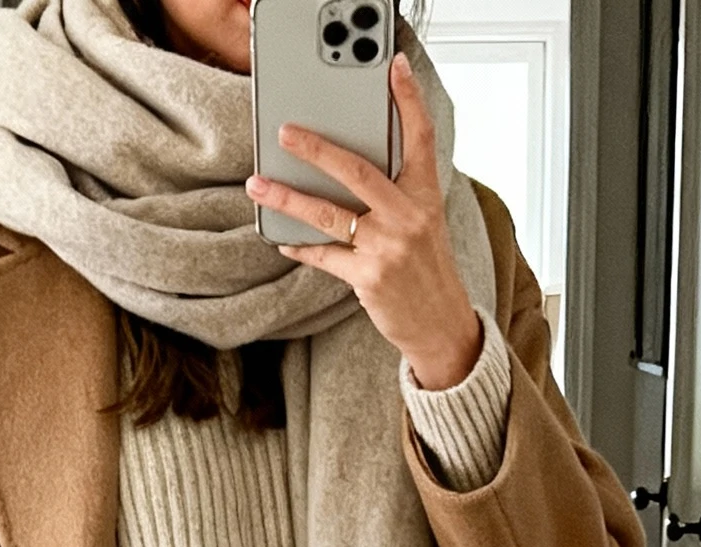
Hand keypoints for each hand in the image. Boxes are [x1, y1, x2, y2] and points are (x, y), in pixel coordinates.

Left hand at [246, 53, 483, 391]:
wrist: (441, 323)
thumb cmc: (427, 269)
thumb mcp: (424, 222)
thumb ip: (397, 192)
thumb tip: (348, 169)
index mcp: (425, 195)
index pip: (420, 137)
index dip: (409, 100)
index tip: (395, 68)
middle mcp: (408, 216)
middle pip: (357, 171)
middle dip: (316, 149)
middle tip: (285, 133)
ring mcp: (387, 248)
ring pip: (328, 214)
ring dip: (288, 198)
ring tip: (259, 185)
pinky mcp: (369, 277)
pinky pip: (324, 255)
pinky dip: (301, 246)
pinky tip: (283, 238)